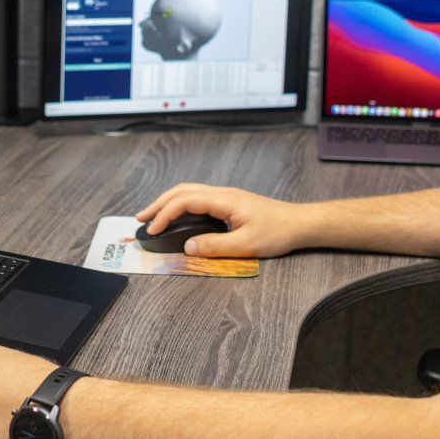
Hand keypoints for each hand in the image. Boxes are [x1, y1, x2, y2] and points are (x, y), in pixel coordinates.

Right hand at [134, 183, 310, 258]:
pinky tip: (177, 217)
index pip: (185, 201)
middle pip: (182, 191)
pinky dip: (181, 205)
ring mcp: (225, 197)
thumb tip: (188, 247)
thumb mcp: (246, 245)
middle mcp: (222, 194)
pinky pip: (198, 198)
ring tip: (152, 217)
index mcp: (224, 200)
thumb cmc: (278, 232)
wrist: (299, 223)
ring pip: (188, 192)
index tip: (152, 230)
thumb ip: (215, 247)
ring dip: (168, 203)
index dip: (165, 215)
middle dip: (158, 204)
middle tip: (141, 219)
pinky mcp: (229, 203)